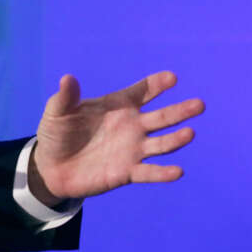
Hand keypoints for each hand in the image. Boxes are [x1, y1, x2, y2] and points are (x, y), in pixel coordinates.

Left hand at [28, 71, 203, 204]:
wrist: (51, 167)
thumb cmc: (56, 134)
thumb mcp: (56, 112)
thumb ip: (65, 97)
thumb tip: (68, 78)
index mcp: (117, 106)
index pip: (142, 92)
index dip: (156, 84)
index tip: (172, 77)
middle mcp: (131, 126)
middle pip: (161, 117)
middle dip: (180, 110)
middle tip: (200, 104)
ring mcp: (132, 149)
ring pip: (161, 144)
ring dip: (176, 139)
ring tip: (190, 133)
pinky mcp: (127, 172)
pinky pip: (149, 172)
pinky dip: (163, 173)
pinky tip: (177, 171)